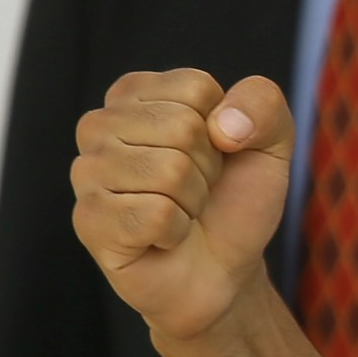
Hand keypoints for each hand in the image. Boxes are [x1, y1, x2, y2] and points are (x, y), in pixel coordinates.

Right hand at [71, 70, 294, 340]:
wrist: (223, 268)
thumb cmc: (235, 199)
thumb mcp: (270, 142)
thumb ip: (262, 103)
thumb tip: (223, 124)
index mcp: (136, 93)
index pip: (196, 88)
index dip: (226, 128)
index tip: (216, 153)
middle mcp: (100, 125)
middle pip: (182, 127)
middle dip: (208, 168)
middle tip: (197, 190)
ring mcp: (87, 172)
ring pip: (168, 171)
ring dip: (193, 201)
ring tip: (180, 211)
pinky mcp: (87, 219)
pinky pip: (153, 214)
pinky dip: (175, 231)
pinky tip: (162, 237)